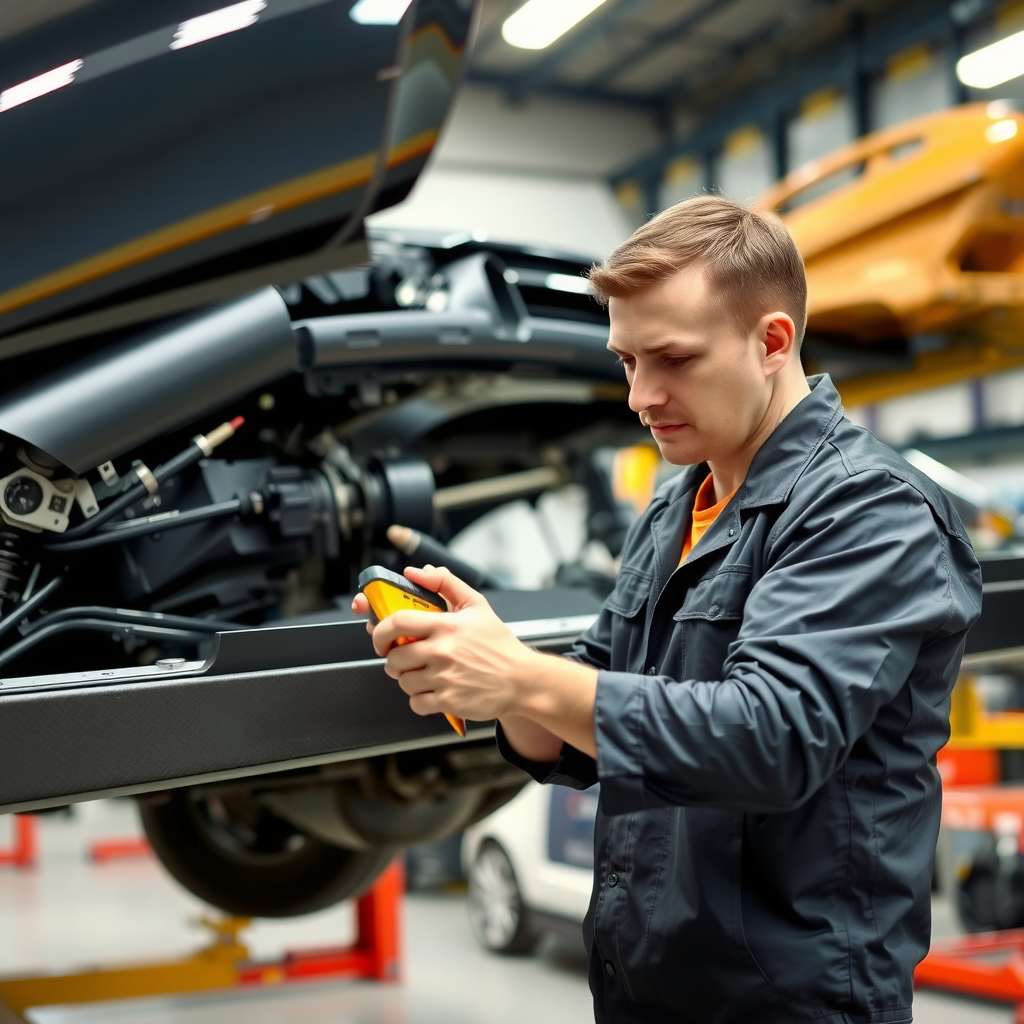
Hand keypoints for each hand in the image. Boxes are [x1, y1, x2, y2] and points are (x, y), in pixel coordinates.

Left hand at [351, 565, 532, 721]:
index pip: (397, 622)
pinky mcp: (448, 701)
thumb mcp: (476, 605)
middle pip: (394, 657)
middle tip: (404, 657)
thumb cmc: (499, 644)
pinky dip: (420, 699)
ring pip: (403, 681)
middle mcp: (442, 651)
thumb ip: (445, 583)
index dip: (380, 630)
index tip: (381, 636)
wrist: (522, 680)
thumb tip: (417, 572)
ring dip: (408, 678)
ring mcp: (444, 678)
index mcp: (446, 625)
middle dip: (393, 658)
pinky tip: (433, 690)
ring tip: (424, 673)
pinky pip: (416, 703)